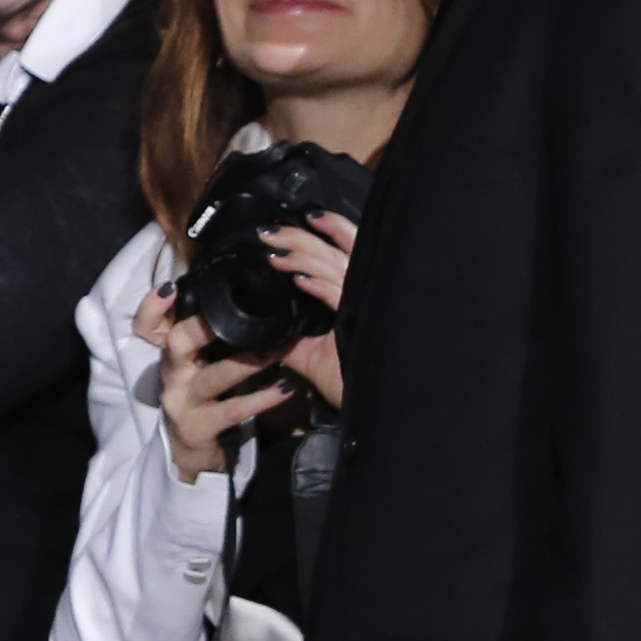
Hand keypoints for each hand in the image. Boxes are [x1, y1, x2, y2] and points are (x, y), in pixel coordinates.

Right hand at [133, 287, 300, 481]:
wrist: (194, 457)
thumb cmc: (206, 402)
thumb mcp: (201, 367)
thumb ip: (212, 340)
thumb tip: (247, 304)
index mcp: (171, 356)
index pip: (147, 326)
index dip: (152, 306)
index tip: (171, 287)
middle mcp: (171, 375)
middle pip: (175, 343)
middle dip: (204, 327)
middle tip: (244, 315)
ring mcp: (182, 403)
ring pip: (212, 377)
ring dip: (248, 362)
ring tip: (278, 351)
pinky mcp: (197, 428)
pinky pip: (234, 410)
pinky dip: (264, 398)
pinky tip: (287, 388)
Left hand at [263, 213, 353, 409]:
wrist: (377, 415)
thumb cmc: (353, 386)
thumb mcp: (314, 359)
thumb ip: (293, 341)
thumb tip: (263, 332)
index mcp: (358, 297)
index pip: (345, 251)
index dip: (324, 231)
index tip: (289, 225)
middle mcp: (366, 295)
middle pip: (335, 252)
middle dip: (300, 237)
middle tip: (269, 231)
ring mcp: (367, 306)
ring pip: (335, 266)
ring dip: (302, 254)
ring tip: (273, 250)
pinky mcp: (364, 323)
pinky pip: (338, 294)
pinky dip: (317, 283)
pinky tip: (296, 276)